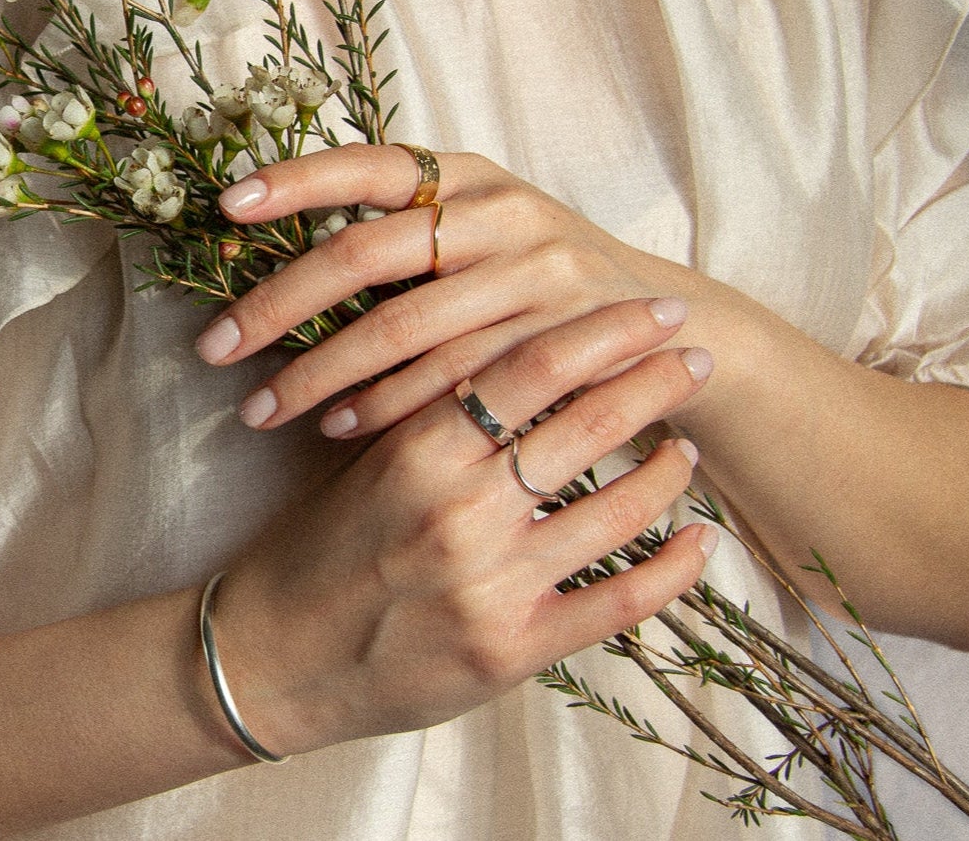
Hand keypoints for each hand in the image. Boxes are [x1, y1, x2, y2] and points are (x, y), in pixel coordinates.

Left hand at [195, 142, 719, 435]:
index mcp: (466, 175)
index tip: (226, 207)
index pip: (366, 164)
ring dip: (321, 374)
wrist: (670, 326)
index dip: (296, 180)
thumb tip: (276, 262)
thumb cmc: (537, 282)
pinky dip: (387, 406)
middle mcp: (498, 213)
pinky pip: (451, 380)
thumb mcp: (481, 234)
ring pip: (401, 327)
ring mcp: (532, 276)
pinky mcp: (556, 341)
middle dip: (278, 303)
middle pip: (365, 253)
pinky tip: (338, 429)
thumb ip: (401, 234)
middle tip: (213, 349)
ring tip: (260, 410)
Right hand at [207, 298, 716, 754]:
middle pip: (583, 426)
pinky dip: (672, 571)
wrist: (271, 658)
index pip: (530, 368)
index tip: (653, 310)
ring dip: (667, 473)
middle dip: (654, 383)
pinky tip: (698, 543)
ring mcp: (490, 585)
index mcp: (416, 452)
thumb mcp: (360, 463)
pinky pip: (618, 604)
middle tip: (696, 356)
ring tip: (687, 447)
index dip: (604, 332)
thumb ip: (430, 413)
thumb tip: (511, 351)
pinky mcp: (511, 651)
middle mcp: (459, 512)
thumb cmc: (314, 551)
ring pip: (615, 512)